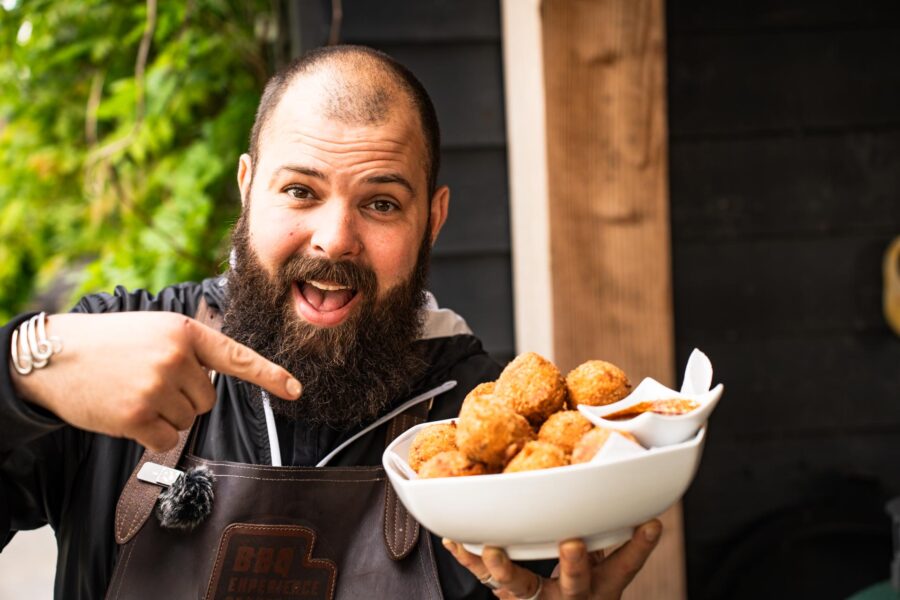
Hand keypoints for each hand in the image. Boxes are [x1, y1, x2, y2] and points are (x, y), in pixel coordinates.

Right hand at [11, 312, 301, 451]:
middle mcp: (175, 357)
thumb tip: (218, 377)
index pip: (237, 356)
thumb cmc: (109, 343)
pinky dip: (151, 434)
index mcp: (184, 332)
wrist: (54, 355)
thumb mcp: (155, 329)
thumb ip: (189, 349)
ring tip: (134, 391)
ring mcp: (156, 387)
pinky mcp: (136, 416)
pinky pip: (166, 439)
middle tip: (150, 381)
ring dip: (166, 414)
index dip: (269, 376)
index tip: (296, 390)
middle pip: (208, 399)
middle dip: (185, 397)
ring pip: (188, 419)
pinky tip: (126, 412)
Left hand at [443, 520, 661, 599]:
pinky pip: (483, 579)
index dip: (640, 547)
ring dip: (506, 569)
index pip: (626, 566)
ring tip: (492, 550)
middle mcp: (572, 595)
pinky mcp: (508, 594)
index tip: (651, 524)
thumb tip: (632, 490)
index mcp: (601, 585)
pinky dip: (468, 559)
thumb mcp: (602, 564)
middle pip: (575, 584)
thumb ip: (610, 533)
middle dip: (575, 565)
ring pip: (521, 589)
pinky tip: (453, 540)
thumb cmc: (582, 582)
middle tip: (573, 543)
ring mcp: (538, 599)